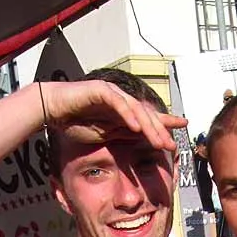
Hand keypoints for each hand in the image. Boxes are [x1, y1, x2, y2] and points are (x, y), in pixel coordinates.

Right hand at [43, 80, 186, 153]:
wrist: (53, 109)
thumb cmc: (75, 122)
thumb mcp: (104, 135)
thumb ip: (122, 135)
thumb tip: (140, 144)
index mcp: (123, 112)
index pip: (149, 117)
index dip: (166, 122)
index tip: (183, 127)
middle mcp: (122, 100)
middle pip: (147, 115)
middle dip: (161, 130)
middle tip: (172, 145)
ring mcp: (113, 94)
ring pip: (136, 109)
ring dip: (149, 126)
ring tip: (158, 141)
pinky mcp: (100, 91)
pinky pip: (118, 104)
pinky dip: (128, 115)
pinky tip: (137, 127)